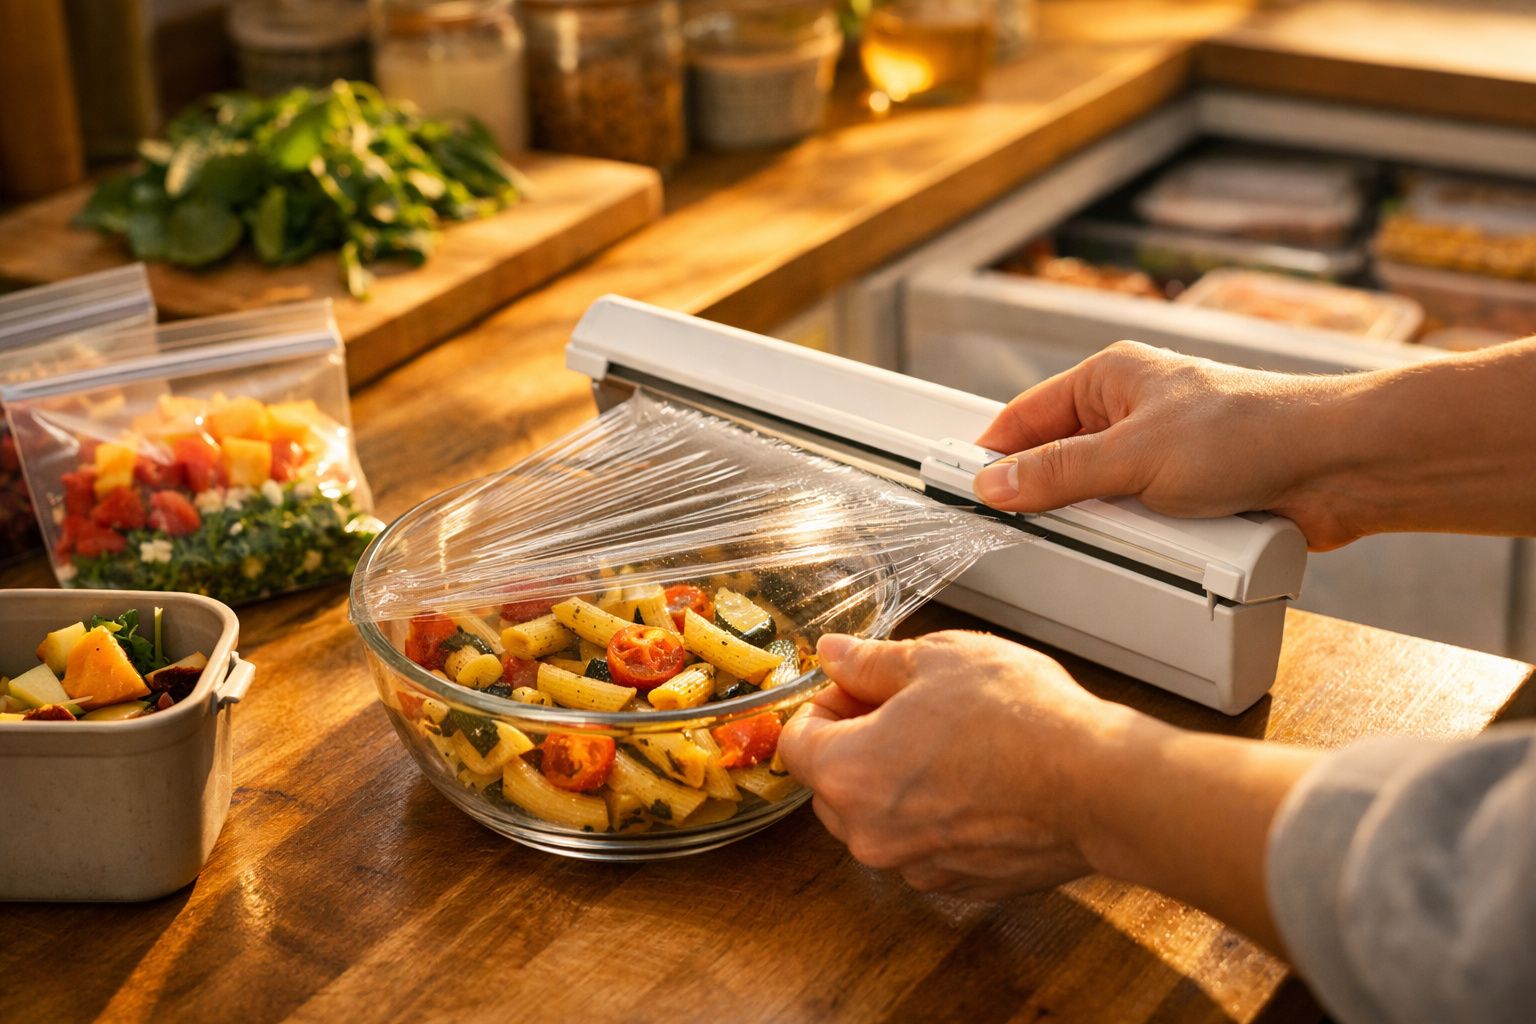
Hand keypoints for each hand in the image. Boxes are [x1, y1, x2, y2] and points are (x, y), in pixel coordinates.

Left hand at [780, 630, 1318, 950]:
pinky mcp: (959, 884)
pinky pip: (924, 844)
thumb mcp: (936, 660)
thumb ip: (871, 662)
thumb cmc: (1021, 719)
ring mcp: (915, 866)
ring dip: (898, 781)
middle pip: (832, 785)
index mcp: (848, 775)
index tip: (862, 687)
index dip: (825, 705)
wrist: (1099, 784)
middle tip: (910, 706)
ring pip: (879, 817)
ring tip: (953, 741)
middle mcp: (870, 834)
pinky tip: (980, 779)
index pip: (795, 743)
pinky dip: (937, 816)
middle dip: (858, 743)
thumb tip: (834, 654)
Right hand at [969, 337, 1535, 549]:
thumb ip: (1059, 475)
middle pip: (1055, 461)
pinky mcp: (1186, 494)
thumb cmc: (1251, 431)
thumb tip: (995, 485)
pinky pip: (1135, 521)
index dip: (991, 455)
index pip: (1023, 417)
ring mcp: (1157, 454)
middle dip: (1046, 497)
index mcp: (1110, 377)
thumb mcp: (1136, 457)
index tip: (960, 491)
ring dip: (1098, 523)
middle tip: (1020, 529)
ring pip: (1095, 497)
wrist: (1340, 467)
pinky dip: (1134, 539)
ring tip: (1100, 536)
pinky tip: (1139, 550)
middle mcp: (1130, 410)